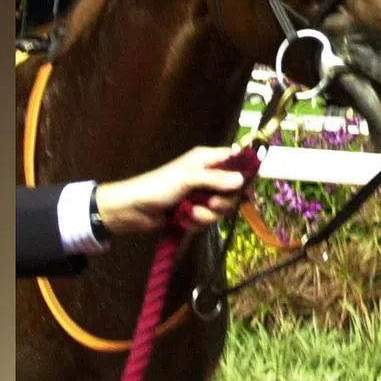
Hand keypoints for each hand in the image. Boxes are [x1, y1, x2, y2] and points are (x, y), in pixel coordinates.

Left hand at [93, 144, 247, 235]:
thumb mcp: (188, 179)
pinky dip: (197, 222)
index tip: (247, 184)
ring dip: (207, 214)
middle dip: (222, 200)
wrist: (133, 209)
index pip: (234, 158)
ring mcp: (200, 195)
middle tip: (211, 203)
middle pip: (231, 188)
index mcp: (206, 159)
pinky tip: (185, 220)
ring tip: (192, 213)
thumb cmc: (159, 186)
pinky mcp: (193, 212)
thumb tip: (242, 180)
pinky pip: (207, 219)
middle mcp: (206, 175)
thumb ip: (216, 179)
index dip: (243, 169)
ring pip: (220, 207)